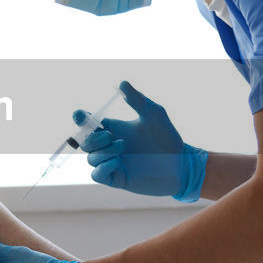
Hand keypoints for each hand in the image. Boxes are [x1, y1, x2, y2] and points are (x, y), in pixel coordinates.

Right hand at [76, 80, 207, 201]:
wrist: (181, 163)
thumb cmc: (169, 138)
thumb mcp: (154, 114)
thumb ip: (137, 100)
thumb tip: (122, 83)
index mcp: (114, 129)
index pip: (89, 124)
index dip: (81, 119)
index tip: (81, 115)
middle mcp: (110, 146)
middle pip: (85, 142)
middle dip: (92, 137)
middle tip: (110, 135)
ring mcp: (112, 163)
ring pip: (91, 158)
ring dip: (102, 151)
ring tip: (122, 146)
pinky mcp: (117, 178)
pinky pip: (97, 175)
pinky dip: (103, 167)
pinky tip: (117, 162)